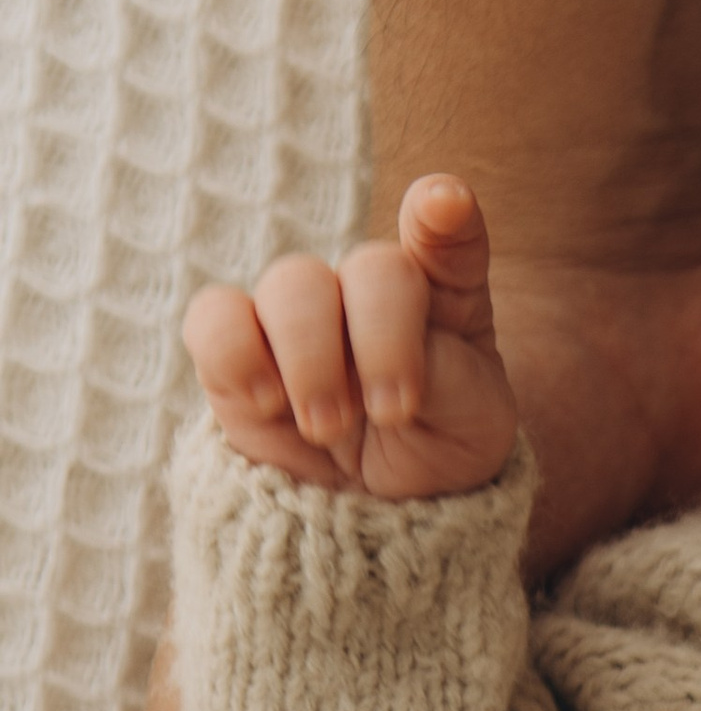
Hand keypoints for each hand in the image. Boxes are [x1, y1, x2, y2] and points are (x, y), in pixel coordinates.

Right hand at [182, 174, 517, 505]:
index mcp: (443, 295)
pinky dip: (237, 358)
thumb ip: (446, 366)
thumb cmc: (437, 445)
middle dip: (382, 343)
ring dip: (312, 363)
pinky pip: (215, 318)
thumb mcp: (474, 419)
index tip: (443, 205)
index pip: (448, 240)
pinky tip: (267, 404)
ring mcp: (302, 312)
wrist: (381, 504)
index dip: (443, 218)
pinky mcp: (239, 346)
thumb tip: (383, 321)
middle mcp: (369, 290)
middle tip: (391, 415)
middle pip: (371, 269)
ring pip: (290, 286)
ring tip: (329, 430)